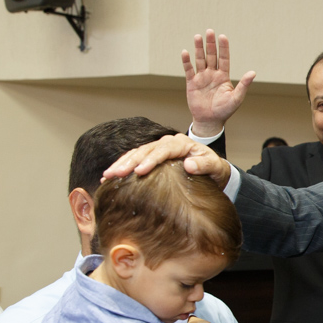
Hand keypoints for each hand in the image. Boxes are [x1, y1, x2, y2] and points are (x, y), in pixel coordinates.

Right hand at [102, 134, 231, 187]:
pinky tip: (109, 179)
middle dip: (128, 162)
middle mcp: (167, 143)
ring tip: (107, 177)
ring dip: (121, 165)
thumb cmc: (215, 169)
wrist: (214, 171)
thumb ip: (205, 165)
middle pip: (145, 151)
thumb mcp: (215, 167)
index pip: (163, 150)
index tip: (139, 172)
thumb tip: (189, 164)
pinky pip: (135, 161)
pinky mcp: (153, 158)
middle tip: (114, 174)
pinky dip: (122, 168)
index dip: (150, 160)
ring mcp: (159, 149)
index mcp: (181, 143)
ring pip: (136, 154)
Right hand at [184, 30, 255, 137]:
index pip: (224, 58)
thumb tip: (253, 73)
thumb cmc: (225, 110)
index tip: (222, 36)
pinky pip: (189, 70)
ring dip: (199, 49)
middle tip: (209, 31)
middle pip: (211, 56)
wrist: (210, 121)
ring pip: (200, 60)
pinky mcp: (192, 83)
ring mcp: (202, 77)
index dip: (223, 48)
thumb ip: (244, 85)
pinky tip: (185, 52)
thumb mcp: (236, 98)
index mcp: (223, 76)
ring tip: (198, 36)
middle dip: (210, 44)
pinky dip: (187, 61)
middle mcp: (212, 74)